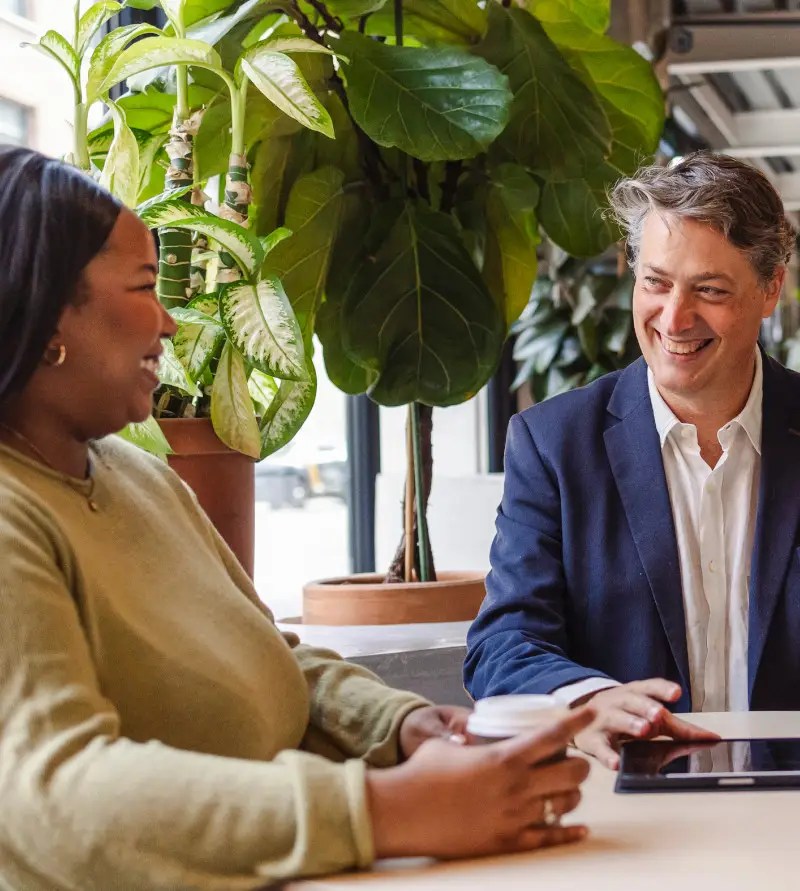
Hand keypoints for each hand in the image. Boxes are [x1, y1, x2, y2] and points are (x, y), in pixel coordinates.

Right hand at [367, 707, 594, 860]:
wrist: (403, 811)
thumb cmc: (421, 772)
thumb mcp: (446, 745)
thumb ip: (466, 740)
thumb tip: (469, 735)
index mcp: (503, 756)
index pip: (553, 734)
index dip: (577, 720)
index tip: (591, 711)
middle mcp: (516, 786)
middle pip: (571, 772)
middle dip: (579, 765)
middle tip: (573, 761)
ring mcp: (515, 816)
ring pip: (566, 804)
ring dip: (572, 795)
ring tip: (567, 790)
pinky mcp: (508, 843)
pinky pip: (550, 839)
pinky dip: (570, 833)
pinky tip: (580, 829)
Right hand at [572, 679, 719, 769]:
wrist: (579, 718)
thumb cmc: (623, 716)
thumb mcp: (647, 716)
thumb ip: (678, 727)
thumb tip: (712, 737)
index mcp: (633, 693)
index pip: (648, 687)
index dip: (661, 689)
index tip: (676, 693)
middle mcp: (616, 702)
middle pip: (630, 700)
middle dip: (645, 706)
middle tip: (659, 714)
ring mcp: (602, 720)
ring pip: (614, 718)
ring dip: (629, 722)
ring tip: (643, 729)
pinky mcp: (591, 740)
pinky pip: (599, 747)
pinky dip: (607, 755)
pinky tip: (616, 763)